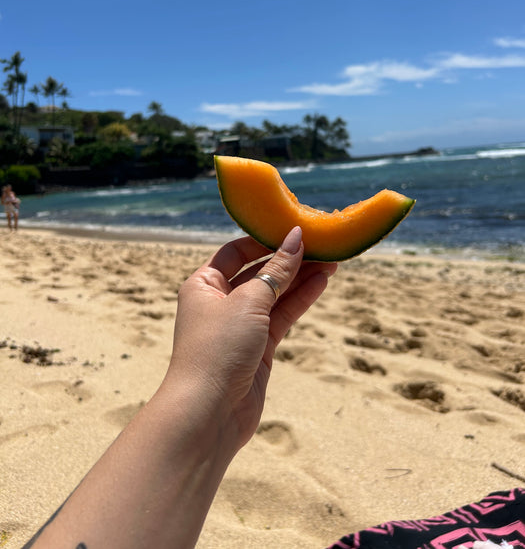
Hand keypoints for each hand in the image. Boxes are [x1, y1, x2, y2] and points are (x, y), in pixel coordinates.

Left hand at [165, 226, 336, 448]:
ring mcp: (241, 325)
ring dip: (301, 278)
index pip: (236, 252)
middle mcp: (220, 301)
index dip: (264, 240)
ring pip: (274, 294)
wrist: (210, 413)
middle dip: (289, 259)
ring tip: (332, 260)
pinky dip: (300, 299)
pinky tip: (322, 282)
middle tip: (321, 244)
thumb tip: (295, 237)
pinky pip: (282, 316)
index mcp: (203, 284)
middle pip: (259, 271)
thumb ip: (276, 270)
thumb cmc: (219, 349)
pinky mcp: (258, 347)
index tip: (294, 231)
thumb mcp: (248, 301)